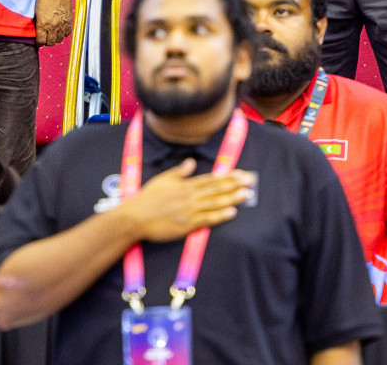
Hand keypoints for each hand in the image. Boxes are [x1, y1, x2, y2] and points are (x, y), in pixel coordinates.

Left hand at [34, 0, 73, 45]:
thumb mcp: (37, 11)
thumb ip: (38, 23)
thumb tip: (38, 30)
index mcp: (43, 24)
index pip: (41, 41)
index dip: (39, 42)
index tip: (38, 40)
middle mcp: (53, 26)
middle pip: (51, 42)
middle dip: (47, 41)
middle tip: (45, 37)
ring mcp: (62, 24)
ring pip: (59, 39)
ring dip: (56, 38)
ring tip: (53, 34)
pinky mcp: (69, 20)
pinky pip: (67, 33)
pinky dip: (63, 33)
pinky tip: (60, 29)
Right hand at [120, 159, 254, 242]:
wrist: (135, 218)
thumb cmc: (148, 198)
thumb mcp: (163, 179)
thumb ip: (180, 172)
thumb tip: (191, 162)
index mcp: (186, 185)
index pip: (211, 179)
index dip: (228, 177)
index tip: (241, 174)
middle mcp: (190, 196)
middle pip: (217, 189)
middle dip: (236, 185)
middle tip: (251, 181)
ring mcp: (190, 211)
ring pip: (215, 203)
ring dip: (232, 198)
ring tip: (247, 194)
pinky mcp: (187, 225)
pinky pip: (207, 219)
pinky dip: (220, 215)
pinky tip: (232, 212)